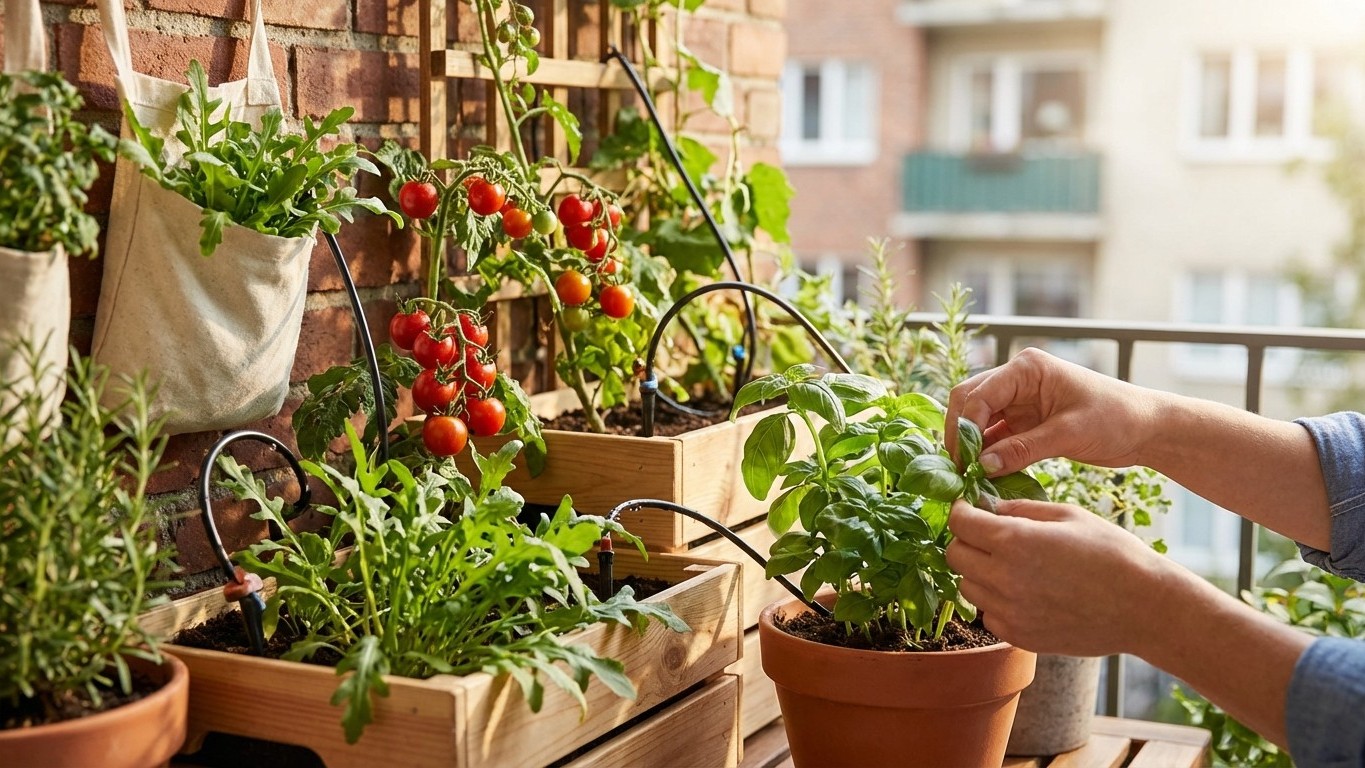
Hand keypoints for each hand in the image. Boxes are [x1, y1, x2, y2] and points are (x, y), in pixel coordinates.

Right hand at [945, 347, 1160, 475]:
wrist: (1147, 428)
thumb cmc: (1117, 418)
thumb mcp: (1069, 434)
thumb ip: (1023, 449)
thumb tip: (983, 466)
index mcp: (1027, 368)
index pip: (978, 395)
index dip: (965, 428)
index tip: (963, 462)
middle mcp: (1017, 379)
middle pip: (969, 402)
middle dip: (961, 435)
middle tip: (959, 470)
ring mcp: (1019, 400)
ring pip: (977, 420)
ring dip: (972, 446)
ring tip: (968, 476)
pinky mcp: (1024, 421)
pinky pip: (995, 436)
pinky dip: (988, 454)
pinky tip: (986, 475)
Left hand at [945, 498, 1177, 656]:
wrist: (1144, 607)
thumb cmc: (1112, 554)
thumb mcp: (1068, 515)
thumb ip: (1021, 509)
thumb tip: (990, 507)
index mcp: (1014, 541)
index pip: (960, 523)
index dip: (961, 511)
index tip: (969, 509)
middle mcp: (1004, 578)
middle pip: (955, 556)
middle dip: (966, 540)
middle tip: (987, 535)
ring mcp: (1010, 611)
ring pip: (967, 587)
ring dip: (978, 572)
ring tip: (1009, 564)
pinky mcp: (1019, 636)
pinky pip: (988, 614)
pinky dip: (995, 602)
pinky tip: (1023, 592)